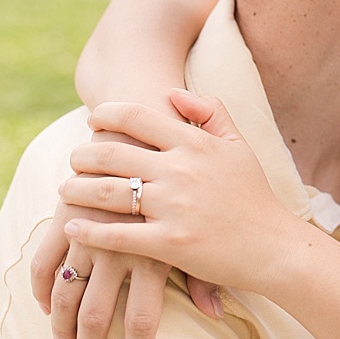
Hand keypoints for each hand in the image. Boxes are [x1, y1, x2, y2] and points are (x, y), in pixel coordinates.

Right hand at [27, 199, 221, 338]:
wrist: (144, 126)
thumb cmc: (181, 180)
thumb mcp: (198, 224)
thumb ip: (201, 270)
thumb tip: (215, 312)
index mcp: (154, 252)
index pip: (142, 318)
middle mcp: (118, 247)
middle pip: (97, 313)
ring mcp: (87, 233)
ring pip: (65, 293)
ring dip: (60, 326)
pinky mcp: (65, 218)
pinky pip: (43, 262)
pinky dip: (40, 288)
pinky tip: (42, 305)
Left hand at [62, 90, 304, 294]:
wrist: (275, 247)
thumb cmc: (255, 196)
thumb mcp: (238, 145)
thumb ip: (211, 112)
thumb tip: (174, 92)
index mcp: (194, 144)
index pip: (136, 117)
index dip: (106, 114)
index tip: (92, 121)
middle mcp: (180, 171)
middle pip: (112, 154)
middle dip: (83, 154)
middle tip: (73, 158)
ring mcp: (174, 208)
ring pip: (107, 193)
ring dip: (77, 190)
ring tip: (64, 190)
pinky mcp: (170, 244)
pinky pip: (117, 236)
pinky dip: (89, 231)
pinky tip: (72, 228)